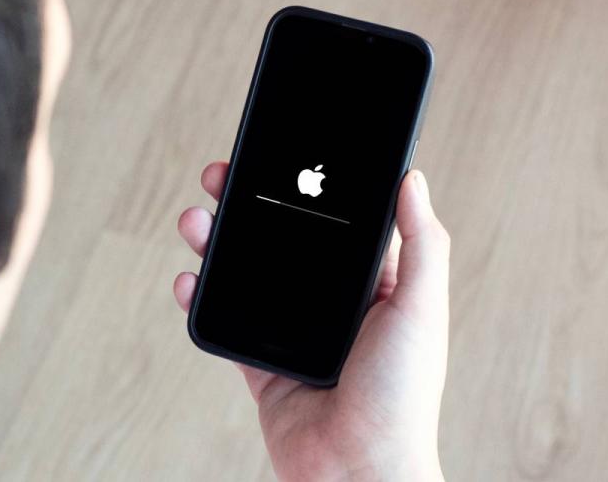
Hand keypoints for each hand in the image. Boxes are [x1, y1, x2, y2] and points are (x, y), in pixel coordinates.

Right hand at [175, 162, 449, 480]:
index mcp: (369, 286)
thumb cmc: (402, 398)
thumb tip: (413, 179)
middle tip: (220, 178)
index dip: (302, 186)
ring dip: (215, 246)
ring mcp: (292, 336)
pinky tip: (186, 280)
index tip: (275, 156)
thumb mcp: (420, 309)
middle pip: (279, 242)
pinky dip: (199, 302)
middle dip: (246, 207)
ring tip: (194, 221)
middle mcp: (329, 307)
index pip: (331, 222)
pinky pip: (223, 326)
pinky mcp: (261, 366)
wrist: (358, 472)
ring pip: (244, 277)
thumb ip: (421, 244)